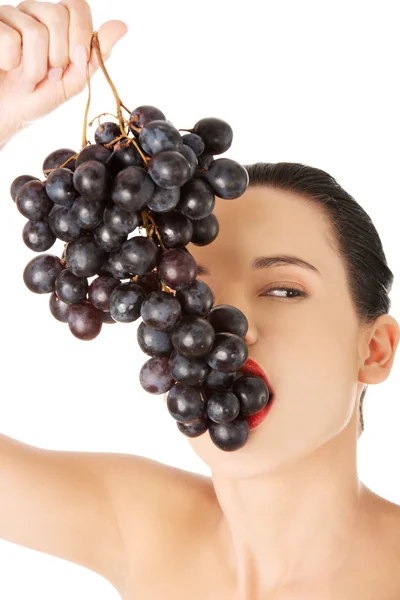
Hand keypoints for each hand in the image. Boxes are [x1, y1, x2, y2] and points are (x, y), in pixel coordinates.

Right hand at [0, 0, 127, 143]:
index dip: (80, 33)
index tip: (75, 61)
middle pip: (57, 15)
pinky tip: (6, 70)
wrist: (5, 114)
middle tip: (49, 77)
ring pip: (34, 31)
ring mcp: (9, 16)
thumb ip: (95, 54)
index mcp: (55, 23)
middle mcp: (32, 13)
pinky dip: (11, 64)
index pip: (77, 5)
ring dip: (35, 69)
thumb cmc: (37, 99)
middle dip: (58, 56)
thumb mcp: (73, 80)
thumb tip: (123, 25)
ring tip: (27, 82)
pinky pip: (9, 39)